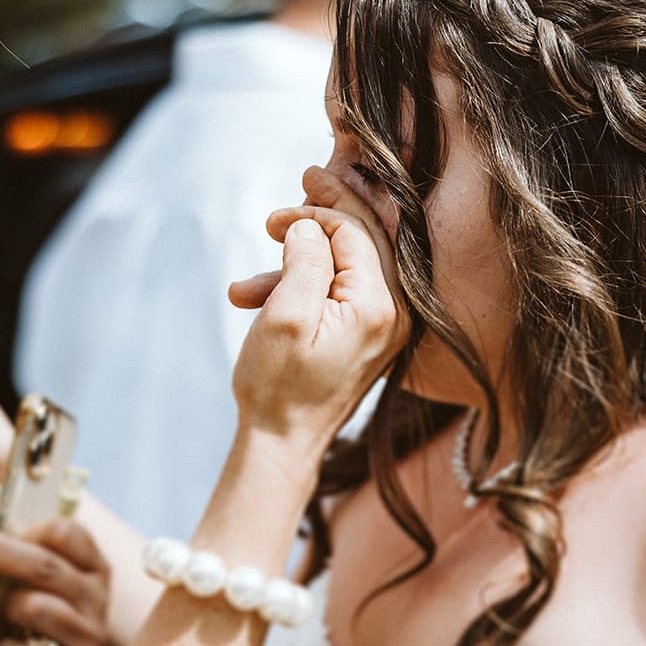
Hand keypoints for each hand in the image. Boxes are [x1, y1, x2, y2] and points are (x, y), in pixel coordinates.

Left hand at [0, 517, 111, 645]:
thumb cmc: (34, 619)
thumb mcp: (34, 576)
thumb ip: (16, 531)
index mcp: (90, 565)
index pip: (68, 532)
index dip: (28, 527)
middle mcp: (95, 597)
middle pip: (46, 565)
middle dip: (2, 553)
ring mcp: (87, 636)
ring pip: (38, 607)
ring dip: (8, 609)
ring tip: (1, 617)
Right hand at [228, 166, 406, 449]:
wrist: (283, 446)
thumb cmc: (280, 386)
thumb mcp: (285, 314)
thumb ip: (306, 258)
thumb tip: (312, 225)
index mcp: (379, 305)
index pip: (357, 232)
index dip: (316, 212)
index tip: (274, 216)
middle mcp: (395, 313)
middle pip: (365, 239)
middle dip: (321, 216)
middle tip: (287, 200)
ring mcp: (385, 326)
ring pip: (348, 265)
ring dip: (298, 262)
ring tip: (250, 275)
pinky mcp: (370, 336)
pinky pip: (342, 291)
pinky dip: (302, 288)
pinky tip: (257, 299)